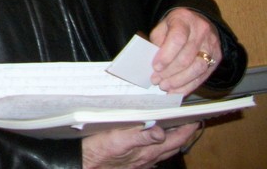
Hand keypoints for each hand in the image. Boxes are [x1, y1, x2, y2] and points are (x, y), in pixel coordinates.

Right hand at [82, 122, 199, 168]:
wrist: (86, 164)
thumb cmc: (99, 151)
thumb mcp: (118, 139)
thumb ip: (140, 136)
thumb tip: (161, 132)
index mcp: (148, 151)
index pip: (176, 140)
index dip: (187, 129)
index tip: (196, 118)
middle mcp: (149, 159)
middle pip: (174, 146)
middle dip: (183, 134)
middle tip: (189, 121)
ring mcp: (143, 163)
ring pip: (164, 151)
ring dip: (173, 140)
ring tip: (175, 128)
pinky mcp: (134, 164)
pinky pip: (154, 155)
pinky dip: (160, 146)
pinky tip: (153, 141)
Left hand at [148, 8, 221, 93]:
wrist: (198, 20)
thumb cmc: (176, 25)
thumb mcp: (163, 25)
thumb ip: (158, 41)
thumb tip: (154, 62)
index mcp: (185, 19)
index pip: (177, 39)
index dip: (166, 56)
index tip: (155, 67)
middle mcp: (201, 32)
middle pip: (187, 57)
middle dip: (170, 72)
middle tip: (156, 80)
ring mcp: (212, 46)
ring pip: (198, 69)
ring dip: (179, 81)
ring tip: (165, 86)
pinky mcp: (217, 59)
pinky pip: (203, 76)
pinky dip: (189, 86)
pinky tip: (177, 91)